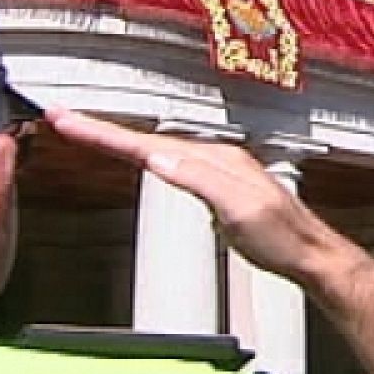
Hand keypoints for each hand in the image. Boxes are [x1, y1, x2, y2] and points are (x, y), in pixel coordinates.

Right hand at [45, 108, 349, 284]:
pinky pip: (171, 164)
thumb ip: (199, 180)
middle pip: (146, 140)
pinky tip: (141, 157)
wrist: (309, 254)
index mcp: (212, 159)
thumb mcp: (239, 209)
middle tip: (64, 119)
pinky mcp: (215, 187)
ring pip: (157, 148)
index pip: (147, 144)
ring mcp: (214, 171)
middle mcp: (212, 158)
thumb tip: (159, 157)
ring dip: (120, 140)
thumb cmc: (281, 237)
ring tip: (88, 132)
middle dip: (103, 130)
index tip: (70, 120)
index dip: (106, 134)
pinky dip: (144, 156)